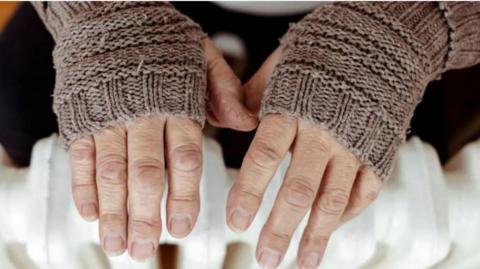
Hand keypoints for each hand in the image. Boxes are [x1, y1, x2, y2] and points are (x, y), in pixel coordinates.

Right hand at [68, 39, 254, 260]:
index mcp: (178, 104)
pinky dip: (83, 185)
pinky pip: (80, 155)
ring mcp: (109, 116)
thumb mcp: (203, 57)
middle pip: (144, 173)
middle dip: (144, 216)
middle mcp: (143, 114)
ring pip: (110, 171)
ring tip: (117, 244)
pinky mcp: (82, 115)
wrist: (114, 14)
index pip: (184, 159)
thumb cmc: (163, 42)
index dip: (183, 196)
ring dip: (113, 212)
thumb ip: (224, 91)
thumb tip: (247, 122)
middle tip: (145, 250)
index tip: (182, 228)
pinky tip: (89, 213)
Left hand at [226, 48, 382, 268]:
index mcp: (293, 109)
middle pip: (298, 189)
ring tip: (301, 262)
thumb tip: (235, 118)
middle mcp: (323, 132)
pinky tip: (330, 232)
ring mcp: (354, 145)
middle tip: (264, 256)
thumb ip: (256, 93)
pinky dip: (347, 215)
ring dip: (315, 235)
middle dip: (280, 228)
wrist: (383, 42)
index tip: (236, 221)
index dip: (249, 192)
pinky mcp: (378, 152)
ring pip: (333, 200)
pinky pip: (365, 192)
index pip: (264, 157)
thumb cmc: (325, 52)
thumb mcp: (283, 64)